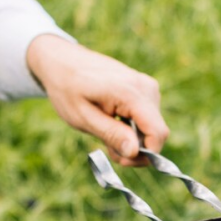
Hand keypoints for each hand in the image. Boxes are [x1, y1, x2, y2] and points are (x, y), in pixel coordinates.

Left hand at [26, 35, 168, 165]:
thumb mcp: (83, 117)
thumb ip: (111, 135)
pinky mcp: (144, 88)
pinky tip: (112, 123)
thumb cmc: (68, 88)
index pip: (158, 133)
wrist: (62, 61)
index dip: (146, 155)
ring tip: (105, 133)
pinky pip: (147, 117)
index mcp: (131, 93)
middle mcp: (146, 87)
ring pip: (152, 127)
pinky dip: (132, 127)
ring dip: (132, 139)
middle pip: (157, 132)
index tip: (122, 160)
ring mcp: (147, 86)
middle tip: (109, 150)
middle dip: (136, 149)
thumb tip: (135, 152)